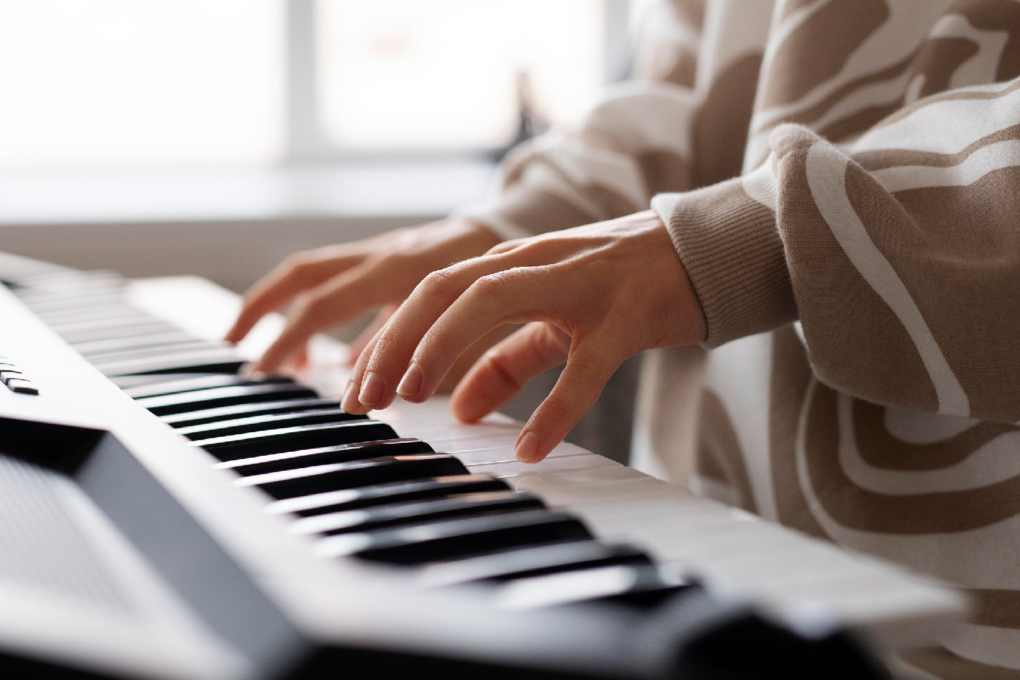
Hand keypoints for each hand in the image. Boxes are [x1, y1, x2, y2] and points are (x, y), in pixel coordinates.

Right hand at [224, 219, 500, 372]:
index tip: (273, 377)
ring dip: (279, 310)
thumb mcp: (468, 322)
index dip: (295, 342)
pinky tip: (324, 359)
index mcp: (401, 269)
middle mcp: (382, 255)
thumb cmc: (499, 282)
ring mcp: (380, 253)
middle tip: (237, 349)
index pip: (329, 306)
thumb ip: (420, 357)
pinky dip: (320, 319)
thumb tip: (366, 393)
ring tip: (268, 358)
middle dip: (263, 311)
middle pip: (303, 276)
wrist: (514, 232)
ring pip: (311, 274)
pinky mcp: (384, 259)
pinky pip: (337, 284)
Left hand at [341, 211, 704, 462]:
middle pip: (442, 290)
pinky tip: (530, 449)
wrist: (703, 254)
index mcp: (511, 263)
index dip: (387, 340)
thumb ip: (507, 362)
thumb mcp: (555, 323)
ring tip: (412, 398)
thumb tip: (462, 411)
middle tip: (365, 400)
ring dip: (442, 347)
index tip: (356, 391)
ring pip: (491, 300)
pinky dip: (554, 408)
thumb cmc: (621, 285)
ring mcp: (578, 284)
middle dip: (393, 343)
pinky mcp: (624, 317)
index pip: (430, 293)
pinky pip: (584, 366)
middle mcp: (533, 262)